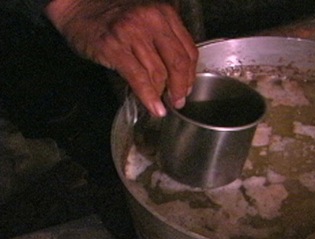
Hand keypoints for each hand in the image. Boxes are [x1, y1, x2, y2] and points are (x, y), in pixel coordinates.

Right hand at [45, 0, 197, 116]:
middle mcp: (152, 20)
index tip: (187, 88)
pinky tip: (154, 107)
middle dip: (180, 88)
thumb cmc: (113, 16)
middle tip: (178, 101)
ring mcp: (132, 33)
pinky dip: (148, 97)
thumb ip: (164, 40)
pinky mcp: (114, 47)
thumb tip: (179, 75)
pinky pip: (139, 78)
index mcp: (164, 14)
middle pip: (178, 63)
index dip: (190, 75)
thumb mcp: (148, 20)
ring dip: (162, 94)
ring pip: (158, 73)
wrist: (79, 6)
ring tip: (162, 105)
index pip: (189, 50)